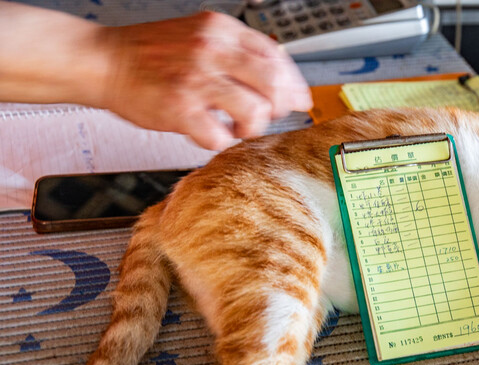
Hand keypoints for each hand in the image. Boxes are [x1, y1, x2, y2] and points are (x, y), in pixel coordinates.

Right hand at [98, 11, 312, 149]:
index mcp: (220, 29)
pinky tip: (211, 133)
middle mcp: (211, 50)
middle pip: (273, 85)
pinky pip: (220, 137)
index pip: (275, 56)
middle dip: (278, 107)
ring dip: (251, 127)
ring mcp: (196, 80)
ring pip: (254, 112)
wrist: (101, 60)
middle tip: (268, 116)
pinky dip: (221, 142)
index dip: (292, 83)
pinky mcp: (179, 109)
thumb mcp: (198, 34)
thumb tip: (280, 81)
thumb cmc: (150, 54)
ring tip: (235, 127)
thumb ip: (236, 52)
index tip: (298, 99)